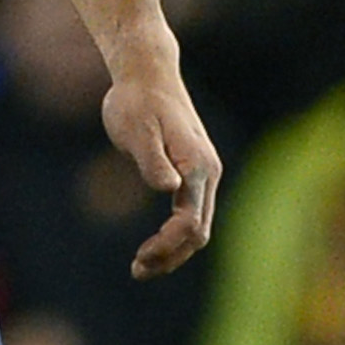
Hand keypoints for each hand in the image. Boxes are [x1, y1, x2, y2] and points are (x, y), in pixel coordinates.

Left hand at [105, 63, 221, 275]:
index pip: (190, 221)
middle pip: (199, 231)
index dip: (167, 245)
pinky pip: (192, 213)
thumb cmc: (136, 100)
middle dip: (171, 255)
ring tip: (141, 266)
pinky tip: (154, 245)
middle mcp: (208, 173)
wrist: (147, 74)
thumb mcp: (137, 129)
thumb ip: (152, 160)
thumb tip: (168, 188)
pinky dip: (176, 235)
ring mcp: (205, 173)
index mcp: (197, 166)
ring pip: (199, 225)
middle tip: (137, 270)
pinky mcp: (194, 171)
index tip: (140, 258)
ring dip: (174, 250)